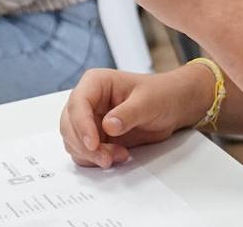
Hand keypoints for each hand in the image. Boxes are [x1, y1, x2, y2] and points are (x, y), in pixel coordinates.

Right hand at [59, 66, 215, 167]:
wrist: (173, 106)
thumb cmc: (161, 94)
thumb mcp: (148, 101)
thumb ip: (128, 113)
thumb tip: (108, 126)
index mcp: (95, 83)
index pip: (77, 104)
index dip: (81, 125)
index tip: (93, 144)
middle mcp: (87, 101)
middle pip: (69, 125)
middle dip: (85, 145)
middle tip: (106, 158)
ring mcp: (89, 119)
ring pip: (74, 141)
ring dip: (92, 155)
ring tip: (118, 155)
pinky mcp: (96, 136)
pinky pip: (84, 152)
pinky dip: (96, 159)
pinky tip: (117, 156)